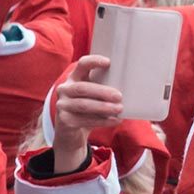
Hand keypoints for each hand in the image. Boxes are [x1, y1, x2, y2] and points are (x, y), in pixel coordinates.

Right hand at [49, 56, 123, 173]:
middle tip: (119, 96)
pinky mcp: (64, 121)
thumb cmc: (88, 108)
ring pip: (83, 105)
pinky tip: (115, 121)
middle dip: (102, 91)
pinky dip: (101, 121)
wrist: (72, 132)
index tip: (109, 62)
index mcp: (74, 77)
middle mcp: (65, 89)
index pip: (82, 64)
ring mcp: (62, 105)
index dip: (94, 61)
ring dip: (103, 107)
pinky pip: (84, 120)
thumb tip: (131, 86)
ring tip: (119, 109)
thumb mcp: (93, 94)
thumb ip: (104, 87)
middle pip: (82, 88)